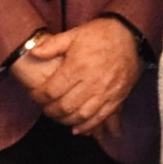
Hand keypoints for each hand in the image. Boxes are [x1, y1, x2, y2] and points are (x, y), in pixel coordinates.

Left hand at [11, 19, 141, 136]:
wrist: (129, 36)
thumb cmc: (100, 35)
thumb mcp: (74, 34)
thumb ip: (52, 45)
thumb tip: (33, 52)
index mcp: (77, 66)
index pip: (52, 90)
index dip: (39, 96)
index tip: (35, 95)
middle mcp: (91, 82)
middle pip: (65, 106)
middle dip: (51, 111)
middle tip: (45, 108)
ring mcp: (105, 92)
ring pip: (81, 115)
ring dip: (66, 120)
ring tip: (59, 117)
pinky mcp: (117, 98)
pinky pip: (100, 118)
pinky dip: (87, 127)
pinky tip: (78, 129)